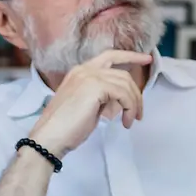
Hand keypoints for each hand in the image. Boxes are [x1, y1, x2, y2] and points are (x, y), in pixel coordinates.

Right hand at [27, 50, 149, 158]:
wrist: (48, 139)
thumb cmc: (65, 128)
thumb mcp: (87, 105)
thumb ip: (101, 95)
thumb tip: (118, 100)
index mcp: (80, 72)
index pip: (110, 56)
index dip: (130, 56)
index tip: (147, 59)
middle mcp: (85, 69)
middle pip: (122, 74)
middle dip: (135, 93)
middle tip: (139, 112)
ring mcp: (89, 76)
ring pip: (125, 84)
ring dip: (133, 104)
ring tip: (130, 120)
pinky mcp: (96, 87)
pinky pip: (124, 94)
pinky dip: (129, 108)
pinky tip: (125, 122)